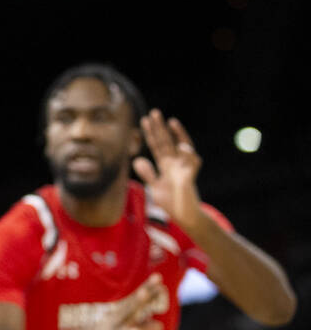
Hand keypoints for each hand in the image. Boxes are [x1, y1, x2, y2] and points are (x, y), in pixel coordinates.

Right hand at [86, 273, 165, 329]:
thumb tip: (161, 326)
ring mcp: (115, 323)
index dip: (149, 288)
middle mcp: (120, 313)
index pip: (139, 297)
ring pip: (128, 312)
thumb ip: (144, 326)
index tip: (158, 276)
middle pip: (135, 299)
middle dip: (146, 289)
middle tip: (157, 277)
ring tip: (145, 293)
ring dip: (136, 302)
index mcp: (125, 310)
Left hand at [135, 109, 203, 230]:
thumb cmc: (172, 202)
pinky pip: (192, 163)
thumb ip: (148, 173)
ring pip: (182, 148)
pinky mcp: (190, 178)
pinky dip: (188, 154)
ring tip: (171, 122)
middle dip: (161, 128)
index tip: (144, 120)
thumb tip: (137, 159)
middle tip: (154, 112)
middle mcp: (175, 164)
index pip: (157, 146)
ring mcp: (183, 169)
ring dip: (178, 135)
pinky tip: (182, 146)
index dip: (151, 133)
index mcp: (166, 165)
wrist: (185, 217)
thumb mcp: (155, 187)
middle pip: (167, 142)